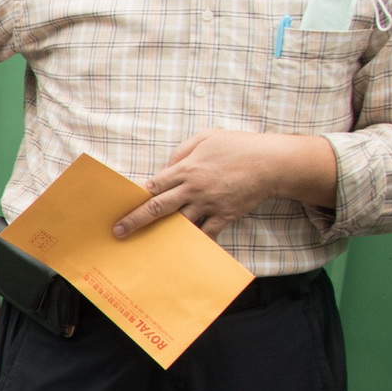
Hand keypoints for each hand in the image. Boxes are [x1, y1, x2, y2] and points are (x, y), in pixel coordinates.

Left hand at [112, 131, 338, 239]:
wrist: (272, 162)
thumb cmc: (237, 146)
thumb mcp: (205, 138)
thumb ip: (180, 153)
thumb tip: (164, 169)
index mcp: (186, 168)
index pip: (153, 186)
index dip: (135, 199)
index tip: (119, 209)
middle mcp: (194, 188)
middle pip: (158, 207)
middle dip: (136, 221)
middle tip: (119, 233)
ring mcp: (209, 204)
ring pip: (180, 223)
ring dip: (162, 234)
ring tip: (146, 245)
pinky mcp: (225, 215)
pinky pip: (207, 233)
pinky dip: (194, 241)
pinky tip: (180, 252)